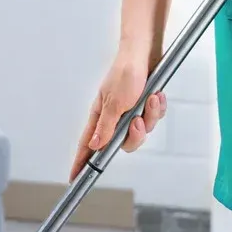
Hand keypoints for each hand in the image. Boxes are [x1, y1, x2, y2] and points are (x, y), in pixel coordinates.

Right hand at [70, 51, 166, 181]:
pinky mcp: (144, 106)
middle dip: (136, 135)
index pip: (87, 145)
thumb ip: (105, 127)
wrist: (145, 53)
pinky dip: (157, 108)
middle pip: (123, 143)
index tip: (74, 179)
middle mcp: (114, 117)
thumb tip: (94, 146)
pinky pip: (154, 118)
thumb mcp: (114, 103)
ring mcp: (130, 112)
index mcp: (100, 116)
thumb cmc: (125, 72)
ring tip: (150, 99)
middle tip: (137, 121)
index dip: (80, 163)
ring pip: (143, 131)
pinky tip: (156, 95)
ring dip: (150, 116)